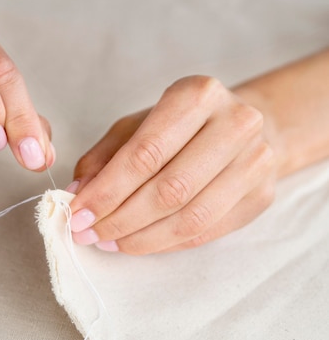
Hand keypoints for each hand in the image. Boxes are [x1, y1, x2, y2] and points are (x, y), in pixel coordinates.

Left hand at [67, 76, 276, 253]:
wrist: (239, 128)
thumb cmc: (177, 127)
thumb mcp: (134, 128)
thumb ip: (104, 158)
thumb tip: (78, 194)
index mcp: (196, 96)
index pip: (146, 154)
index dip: (107, 191)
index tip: (77, 214)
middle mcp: (235, 124)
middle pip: (169, 189)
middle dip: (121, 219)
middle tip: (88, 233)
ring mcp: (256, 161)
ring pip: (191, 217)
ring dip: (141, 238)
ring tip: (109, 242)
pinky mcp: (262, 195)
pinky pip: (207, 232)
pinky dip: (166, 243)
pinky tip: (138, 243)